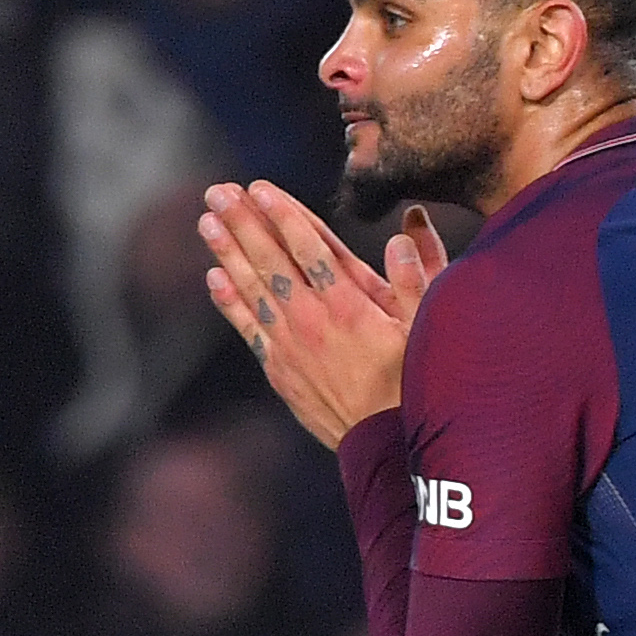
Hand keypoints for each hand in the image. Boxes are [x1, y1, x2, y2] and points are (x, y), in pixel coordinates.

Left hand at [199, 183, 448, 448]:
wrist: (385, 449)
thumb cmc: (415, 383)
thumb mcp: (427, 329)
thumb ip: (418, 277)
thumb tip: (407, 229)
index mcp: (350, 304)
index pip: (309, 247)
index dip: (283, 214)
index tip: (259, 187)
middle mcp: (313, 320)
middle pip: (271, 260)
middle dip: (243, 222)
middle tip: (218, 192)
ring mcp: (290, 345)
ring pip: (252, 288)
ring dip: (228, 252)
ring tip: (207, 221)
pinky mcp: (279, 368)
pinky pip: (248, 326)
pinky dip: (229, 300)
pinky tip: (214, 276)